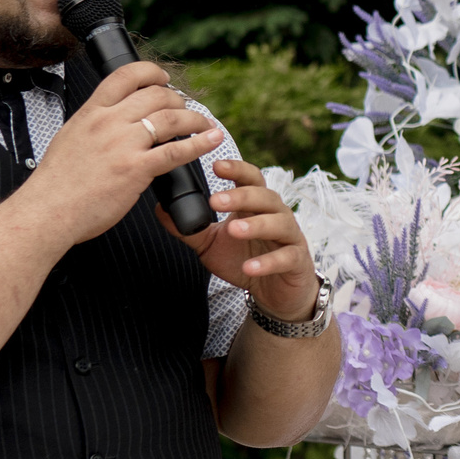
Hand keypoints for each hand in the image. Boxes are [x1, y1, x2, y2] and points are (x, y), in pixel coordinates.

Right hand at [21, 61, 224, 244]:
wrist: (46, 211)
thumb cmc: (56, 183)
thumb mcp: (70, 138)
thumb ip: (94, 126)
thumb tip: (112, 123)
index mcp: (91, 112)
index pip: (126, 75)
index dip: (152, 73)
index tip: (164, 80)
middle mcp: (108, 122)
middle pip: (156, 95)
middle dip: (178, 100)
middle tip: (186, 111)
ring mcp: (123, 145)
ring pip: (171, 118)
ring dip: (195, 119)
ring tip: (206, 125)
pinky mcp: (136, 169)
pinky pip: (176, 150)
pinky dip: (200, 143)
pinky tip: (213, 140)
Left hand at [180, 160, 319, 320]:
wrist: (274, 292)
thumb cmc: (245, 260)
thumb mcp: (211, 244)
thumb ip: (191, 227)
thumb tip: (161, 209)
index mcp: (255, 206)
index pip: (250, 179)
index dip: (236, 169)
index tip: (216, 165)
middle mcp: (276, 215)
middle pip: (264, 196)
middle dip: (240, 196)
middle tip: (215, 201)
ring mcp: (289, 237)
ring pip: (278, 222)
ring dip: (256, 224)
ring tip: (234, 230)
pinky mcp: (297, 260)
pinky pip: (286, 257)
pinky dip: (268, 262)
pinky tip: (250, 267)